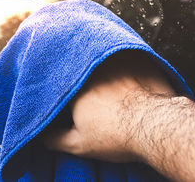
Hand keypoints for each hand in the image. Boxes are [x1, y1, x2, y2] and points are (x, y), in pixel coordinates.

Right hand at [43, 50, 175, 162]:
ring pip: (99, 55)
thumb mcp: (79, 144)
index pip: (60, 83)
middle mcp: (90, 70)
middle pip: (79, 66)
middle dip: (77, 71)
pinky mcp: (135, 57)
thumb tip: (39, 136)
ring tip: (100, 69)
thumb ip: (54, 139)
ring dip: (96, 58)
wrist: (154, 125)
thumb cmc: (117, 135)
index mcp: (74, 89)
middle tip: (83, 84)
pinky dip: (118, 53)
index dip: (61, 87)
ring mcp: (113, 61)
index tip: (64, 95)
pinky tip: (122, 61)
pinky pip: (122, 50)